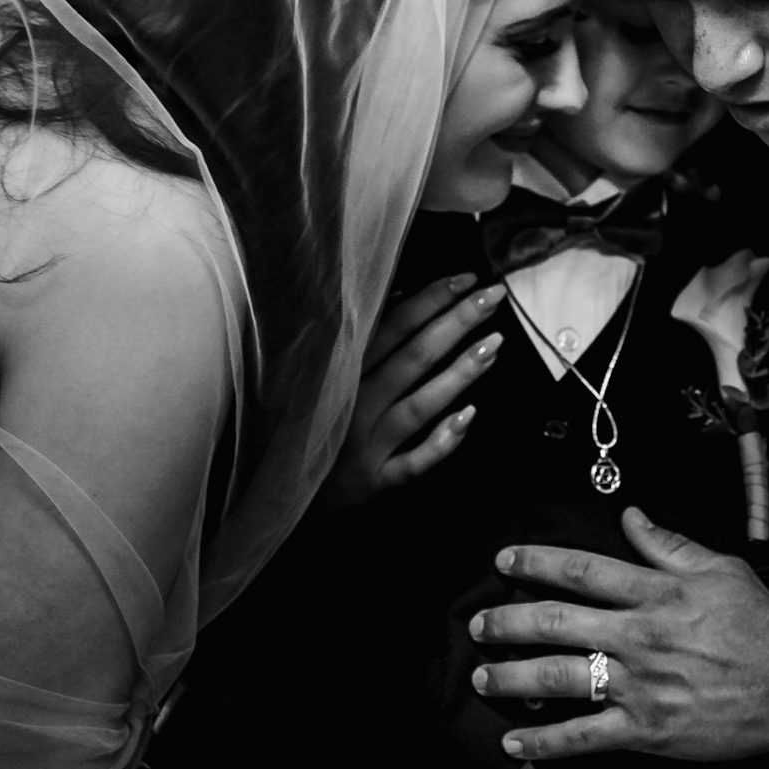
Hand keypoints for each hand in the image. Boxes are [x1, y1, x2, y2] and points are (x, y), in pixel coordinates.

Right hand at [323, 273, 506, 506]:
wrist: (273, 490)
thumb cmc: (306, 425)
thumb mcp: (320, 376)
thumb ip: (360, 340)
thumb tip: (401, 295)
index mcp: (343, 372)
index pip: (394, 326)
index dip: (431, 300)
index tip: (467, 278)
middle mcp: (354, 404)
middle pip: (413, 357)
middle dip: (456, 324)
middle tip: (493, 296)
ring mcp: (366, 444)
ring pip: (419, 405)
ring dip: (458, 373)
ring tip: (494, 344)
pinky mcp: (375, 482)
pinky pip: (413, 463)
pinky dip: (440, 442)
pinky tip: (468, 417)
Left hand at [470, 506, 768, 761]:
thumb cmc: (760, 625)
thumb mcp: (720, 568)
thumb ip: (668, 544)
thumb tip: (630, 515)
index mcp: (655, 592)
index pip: (581, 570)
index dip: (535, 562)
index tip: (504, 560)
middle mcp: (638, 635)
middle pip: (555, 622)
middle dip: (507, 621)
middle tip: (477, 624)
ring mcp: (638, 684)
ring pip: (559, 677)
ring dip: (512, 676)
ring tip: (483, 675)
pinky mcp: (645, 728)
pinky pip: (584, 735)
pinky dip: (545, 740)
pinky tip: (515, 739)